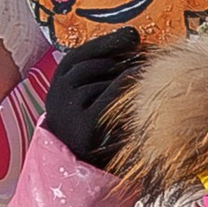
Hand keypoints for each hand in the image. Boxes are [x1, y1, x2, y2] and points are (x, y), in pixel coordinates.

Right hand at [41, 28, 142, 175]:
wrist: (81, 170)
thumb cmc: (96, 126)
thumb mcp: (93, 95)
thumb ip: (105, 70)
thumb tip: (135, 36)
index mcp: (58, 82)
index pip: (82, 54)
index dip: (108, 43)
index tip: (133, 36)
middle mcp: (58, 94)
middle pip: (94, 65)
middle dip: (123, 60)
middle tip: (149, 58)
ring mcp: (69, 111)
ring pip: (103, 81)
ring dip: (127, 78)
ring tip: (147, 79)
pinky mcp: (84, 129)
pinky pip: (110, 99)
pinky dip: (127, 93)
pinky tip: (144, 93)